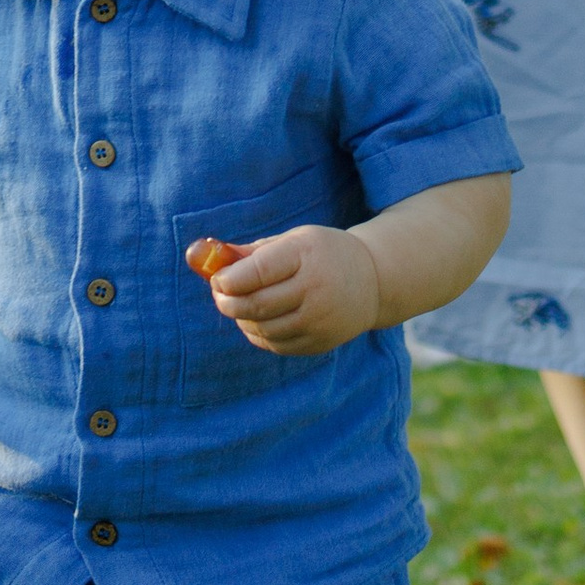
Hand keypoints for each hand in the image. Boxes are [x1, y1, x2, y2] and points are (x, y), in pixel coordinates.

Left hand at [203, 225, 382, 358]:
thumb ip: (255, 252)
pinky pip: (276, 344)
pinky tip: (256, 320)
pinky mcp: (320, 343)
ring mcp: (319, 320)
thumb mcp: (295, 240)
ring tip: (238, 306)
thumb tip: (210, 259)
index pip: (258, 271)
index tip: (216, 279)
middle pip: (257, 304)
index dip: (228, 279)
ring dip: (242, 319)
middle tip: (220, 296)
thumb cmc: (324, 253)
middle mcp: (315, 290)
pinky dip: (258, 334)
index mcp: (306, 255)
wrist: (374, 281)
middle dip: (229, 302)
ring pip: (264, 328)